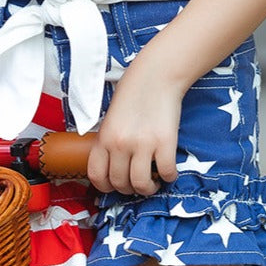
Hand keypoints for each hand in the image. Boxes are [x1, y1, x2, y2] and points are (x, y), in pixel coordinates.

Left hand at [87, 60, 181, 196]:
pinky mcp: (165, 142)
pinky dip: (169, 177)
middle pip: (120, 183)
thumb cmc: (133, 94)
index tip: (115, 186)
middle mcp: (120, 144)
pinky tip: (168, 171)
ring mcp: (143, 144)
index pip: (96, 176)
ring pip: (141, 184)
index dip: (106, 187)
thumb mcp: (111, 118)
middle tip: (137, 183)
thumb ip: (109, 141)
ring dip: (148, 189)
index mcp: (104, 137)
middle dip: (129, 189)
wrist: (156, 75)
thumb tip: (112, 167)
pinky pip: (166, 172)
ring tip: (153, 182)